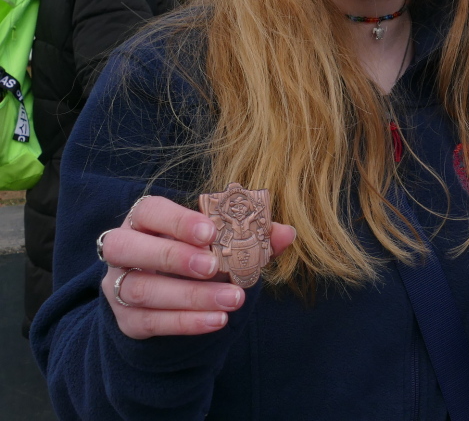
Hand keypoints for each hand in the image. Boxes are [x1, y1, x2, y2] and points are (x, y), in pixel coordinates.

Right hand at [98, 195, 295, 338]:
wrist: (168, 302)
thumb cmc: (197, 258)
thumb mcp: (222, 243)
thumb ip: (251, 236)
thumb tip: (286, 233)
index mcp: (145, 220)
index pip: (150, 211)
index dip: (177, 220)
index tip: (211, 231)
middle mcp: (123, 249)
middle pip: (128, 247)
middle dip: (173, 256)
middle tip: (214, 266)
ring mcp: (118, 286)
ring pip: (141, 289)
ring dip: (190, 295)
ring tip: (232, 299)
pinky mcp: (127, 320)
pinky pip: (150, 322)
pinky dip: (186, 322)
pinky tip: (217, 320)